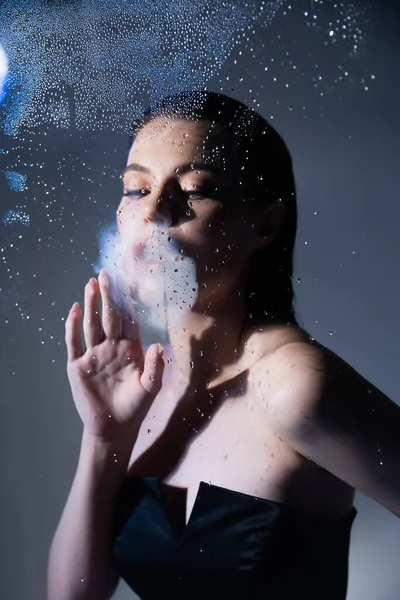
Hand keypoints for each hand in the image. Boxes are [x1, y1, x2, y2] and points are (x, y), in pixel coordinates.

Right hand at [65, 269, 163, 442]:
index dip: (127, 303)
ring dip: (92, 304)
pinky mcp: (77, 366)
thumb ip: (155, 367)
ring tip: (91, 284)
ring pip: (92, 324)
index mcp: (130, 349)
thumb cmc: (136, 406)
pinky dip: (73, 326)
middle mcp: (111, 347)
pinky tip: (76, 309)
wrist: (114, 427)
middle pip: (109, 317)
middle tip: (106, 274)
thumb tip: (157, 345)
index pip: (128, 320)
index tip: (128, 282)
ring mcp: (93, 355)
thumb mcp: (150, 388)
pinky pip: (74, 342)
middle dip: (108, 296)